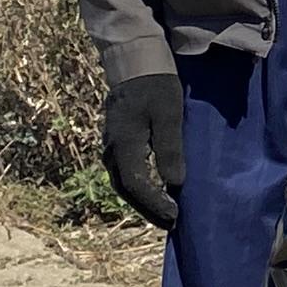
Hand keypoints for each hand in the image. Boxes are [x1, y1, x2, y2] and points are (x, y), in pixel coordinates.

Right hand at [99, 73, 183, 231]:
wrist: (134, 63)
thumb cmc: (156, 86)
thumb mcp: (169, 115)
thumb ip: (170, 149)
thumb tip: (174, 183)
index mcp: (124, 145)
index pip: (137, 185)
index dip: (156, 203)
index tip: (176, 215)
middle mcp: (112, 150)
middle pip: (127, 190)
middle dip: (148, 209)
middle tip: (171, 224)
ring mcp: (111, 147)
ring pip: (123, 183)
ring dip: (142, 201)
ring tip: (164, 214)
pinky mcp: (116, 143)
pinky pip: (125, 173)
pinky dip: (139, 188)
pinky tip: (154, 192)